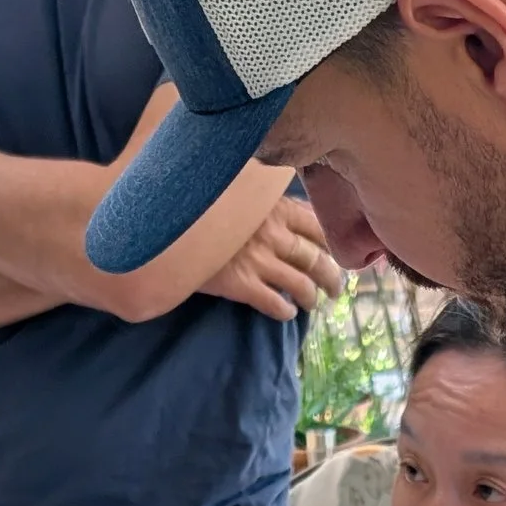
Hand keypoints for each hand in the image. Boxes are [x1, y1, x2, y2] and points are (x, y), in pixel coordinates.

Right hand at [209, 194, 342, 320]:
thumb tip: (290, 207)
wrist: (168, 224)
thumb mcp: (239, 191)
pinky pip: (273, 303)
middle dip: (331, 278)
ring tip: (312, 304)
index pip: (318, 226)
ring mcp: (259, 260)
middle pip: (316, 259)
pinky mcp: (241, 284)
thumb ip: (264, 200)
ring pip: (300, 284)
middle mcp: (273, 233)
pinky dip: (285, 311)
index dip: (332, 244)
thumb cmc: (203, 203)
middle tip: (336, 290)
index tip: (338, 254)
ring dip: (311, 297)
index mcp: (276, 206)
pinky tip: (287, 314)